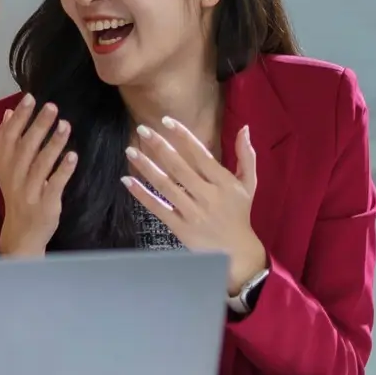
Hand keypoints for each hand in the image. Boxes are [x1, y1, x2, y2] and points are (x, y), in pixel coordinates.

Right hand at [0, 94, 76, 256]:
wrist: (21, 234)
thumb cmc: (17, 195)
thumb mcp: (6, 168)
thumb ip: (5, 141)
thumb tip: (9, 112)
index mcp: (4, 165)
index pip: (8, 137)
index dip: (19, 117)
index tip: (30, 98)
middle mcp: (14, 176)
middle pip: (25, 147)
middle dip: (39, 125)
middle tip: (52, 107)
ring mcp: (29, 191)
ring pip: (41, 164)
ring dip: (53, 144)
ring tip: (65, 125)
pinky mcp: (45, 204)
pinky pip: (54, 185)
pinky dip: (63, 170)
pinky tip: (73, 155)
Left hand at [123, 119, 265, 293]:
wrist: (237, 254)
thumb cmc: (240, 213)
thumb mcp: (248, 184)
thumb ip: (246, 156)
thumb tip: (244, 128)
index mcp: (224, 182)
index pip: (201, 155)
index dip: (183, 137)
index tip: (166, 121)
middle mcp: (208, 196)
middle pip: (179, 167)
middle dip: (159, 146)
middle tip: (142, 129)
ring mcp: (193, 212)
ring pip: (166, 186)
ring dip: (146, 167)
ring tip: (130, 151)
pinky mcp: (180, 228)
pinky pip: (158, 208)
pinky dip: (142, 195)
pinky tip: (127, 181)